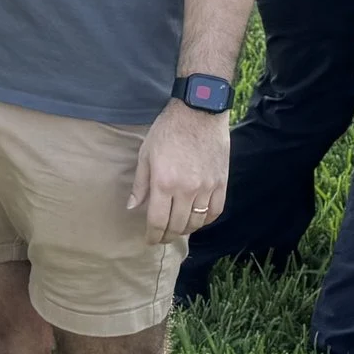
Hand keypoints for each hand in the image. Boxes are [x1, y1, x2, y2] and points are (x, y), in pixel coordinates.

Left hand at [127, 100, 229, 243]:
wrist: (199, 113)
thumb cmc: (168, 131)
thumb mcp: (146, 154)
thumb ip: (140, 184)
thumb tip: (132, 207)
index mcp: (164, 183)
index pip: (158, 221)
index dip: (153, 235)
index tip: (150, 240)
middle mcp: (186, 190)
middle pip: (177, 225)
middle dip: (167, 235)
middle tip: (161, 236)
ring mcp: (207, 187)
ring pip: (197, 221)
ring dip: (186, 229)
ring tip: (177, 228)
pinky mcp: (221, 183)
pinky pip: (215, 211)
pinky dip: (206, 219)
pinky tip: (198, 218)